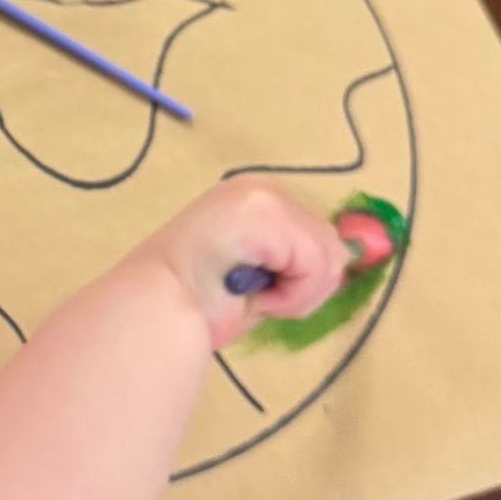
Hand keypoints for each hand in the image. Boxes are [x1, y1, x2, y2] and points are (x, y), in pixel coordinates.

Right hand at [133, 179, 349, 349]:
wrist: (156, 310)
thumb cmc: (195, 306)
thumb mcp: (256, 278)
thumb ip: (293, 263)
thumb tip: (344, 258)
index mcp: (252, 202)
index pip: (316, 240)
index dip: (303, 279)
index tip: (257, 294)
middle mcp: (260, 189)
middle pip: (331, 246)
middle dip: (303, 287)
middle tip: (255, 298)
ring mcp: (262, 198)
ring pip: (328, 258)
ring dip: (296, 294)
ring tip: (251, 296)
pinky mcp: (265, 215)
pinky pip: (314, 266)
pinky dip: (291, 296)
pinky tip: (252, 296)